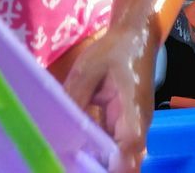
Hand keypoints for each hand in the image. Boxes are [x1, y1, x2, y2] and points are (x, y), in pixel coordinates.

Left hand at [63, 22, 158, 172]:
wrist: (136, 35)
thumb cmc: (115, 49)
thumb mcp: (89, 69)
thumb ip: (75, 97)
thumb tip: (57, 128)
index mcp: (133, 108)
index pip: (131, 143)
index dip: (116, 163)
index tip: (92, 169)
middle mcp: (137, 122)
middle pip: (126, 158)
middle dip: (101, 168)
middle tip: (70, 166)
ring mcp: (132, 124)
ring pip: (119, 154)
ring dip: (98, 163)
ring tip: (67, 162)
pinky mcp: (123, 123)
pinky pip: (112, 145)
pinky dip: (96, 153)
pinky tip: (73, 153)